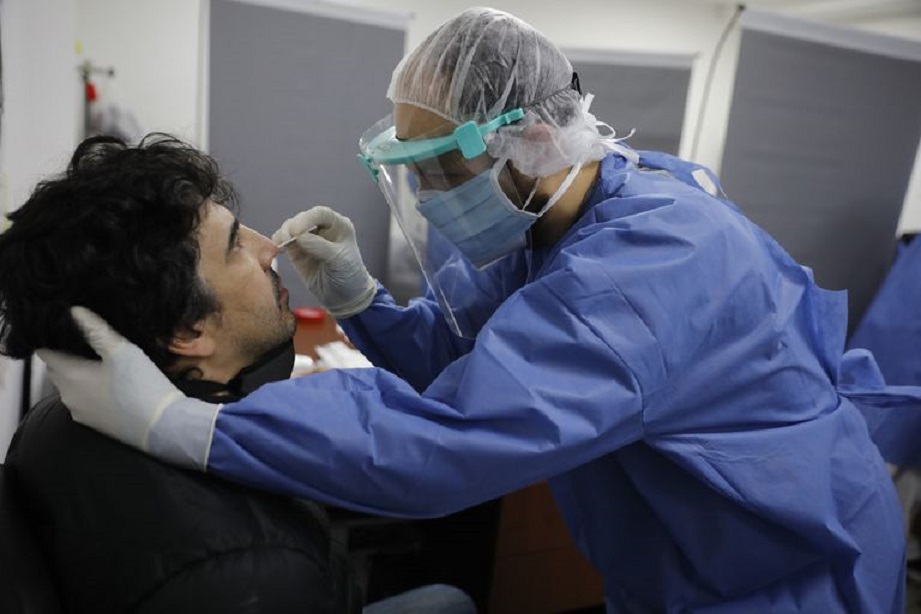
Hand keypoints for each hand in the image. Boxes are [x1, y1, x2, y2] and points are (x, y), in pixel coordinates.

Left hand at [37, 306, 215, 467]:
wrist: (163, 426)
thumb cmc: (141, 385)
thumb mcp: (122, 351)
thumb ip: (96, 329)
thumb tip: (74, 311)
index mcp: (68, 375)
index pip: (45, 351)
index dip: (53, 337)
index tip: (68, 326)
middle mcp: (66, 395)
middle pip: (57, 368)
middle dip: (67, 353)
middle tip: (88, 339)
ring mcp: (79, 412)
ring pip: (70, 384)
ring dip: (80, 372)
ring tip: (102, 360)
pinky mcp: (93, 423)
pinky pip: (84, 399)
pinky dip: (90, 389)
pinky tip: (111, 383)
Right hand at [273, 206, 375, 317]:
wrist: (344, 297)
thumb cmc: (348, 275)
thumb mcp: (338, 260)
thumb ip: (319, 246)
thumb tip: (298, 236)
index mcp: (338, 225)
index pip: (321, 213)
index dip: (307, 218)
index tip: (297, 231)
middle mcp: (322, 228)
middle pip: (302, 219)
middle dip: (293, 227)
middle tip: (288, 238)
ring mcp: (308, 239)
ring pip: (290, 228)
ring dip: (284, 234)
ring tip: (282, 245)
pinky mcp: (297, 251)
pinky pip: (284, 241)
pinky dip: (278, 243)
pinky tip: (277, 249)